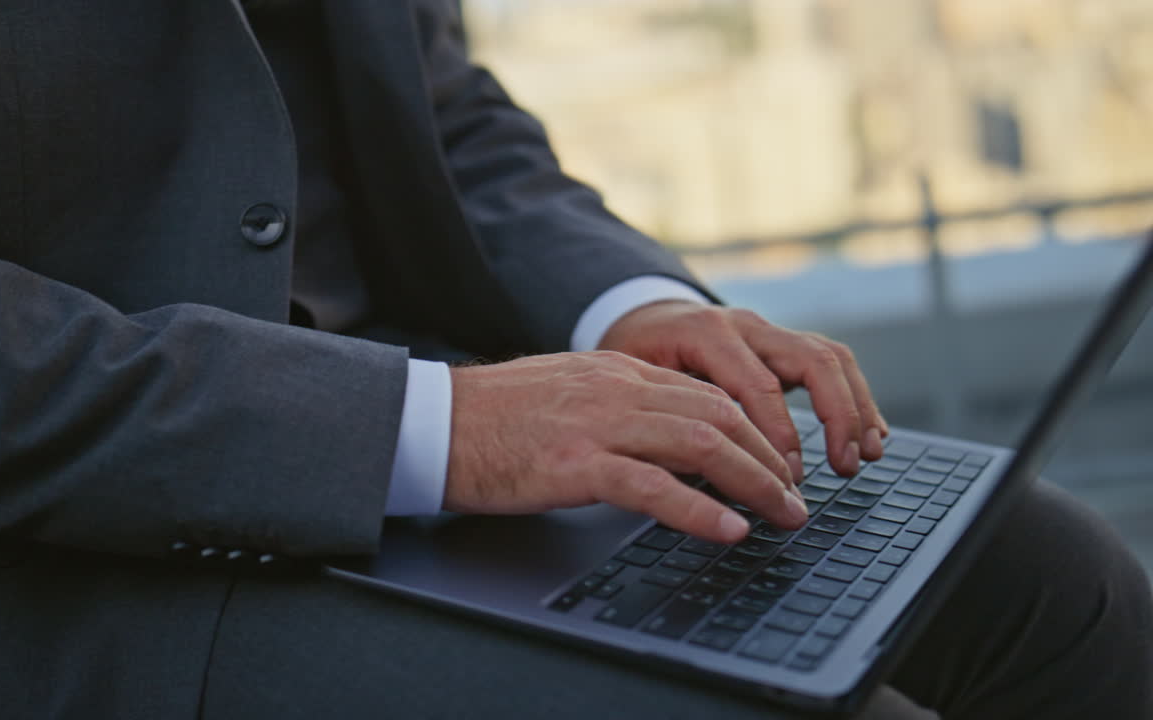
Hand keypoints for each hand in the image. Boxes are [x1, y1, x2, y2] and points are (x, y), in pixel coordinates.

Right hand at [445, 352, 808, 543]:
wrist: (436, 422)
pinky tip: (727, 529)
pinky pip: (653, 485)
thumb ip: (619, 409)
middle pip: (719, 416)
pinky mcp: (576, 463)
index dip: (755, 432)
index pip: (708, 394)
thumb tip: (666, 446)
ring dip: (753, 483)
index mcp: (618, 372)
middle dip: (769, 459)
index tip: (777, 465)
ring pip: (701, 443)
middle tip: (796, 498)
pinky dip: (699, 509)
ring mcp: (599, 423)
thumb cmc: (494, 418)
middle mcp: (618, 389)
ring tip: (782, 516)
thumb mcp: (568, 396)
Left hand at [598, 301, 888, 482]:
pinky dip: (855, 398)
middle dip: (836, 415)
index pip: (757, 384)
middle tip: (842, 465)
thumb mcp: (638, 386)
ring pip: (829, 357)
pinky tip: (868, 433)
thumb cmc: (635, 359)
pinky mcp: (782, 345)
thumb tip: (705, 478)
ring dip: (855, 407)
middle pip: (810, 359)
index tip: (787, 477)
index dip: (778, 434)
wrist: (640, 319)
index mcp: (706, 333)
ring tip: (866, 454)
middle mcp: (745, 325)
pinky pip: (831, 363)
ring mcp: (768, 331)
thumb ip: (672, 421)